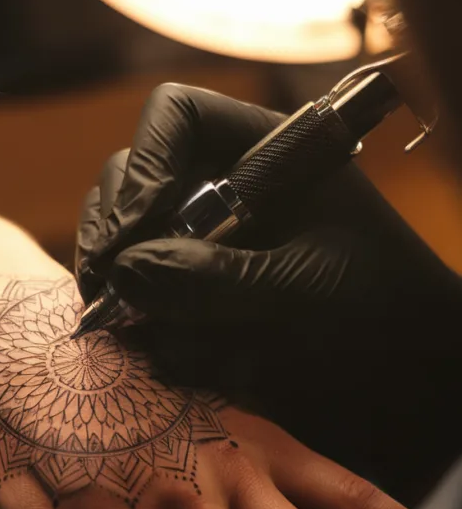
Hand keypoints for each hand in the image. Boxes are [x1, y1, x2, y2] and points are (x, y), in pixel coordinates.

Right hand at [76, 83, 461, 344]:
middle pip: (133, 180)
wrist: (402, 390)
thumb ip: (216, 280)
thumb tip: (125, 273)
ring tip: (127, 329)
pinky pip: (139, 305)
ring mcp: (200, 251)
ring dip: (119, 286)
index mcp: (264, 157)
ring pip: (125, 246)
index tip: (134, 231)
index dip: (146, 163)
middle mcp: (222, 194)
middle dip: (115, 232)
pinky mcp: (191, 304)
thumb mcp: (302, 292)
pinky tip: (155, 354)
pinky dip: (139, 330)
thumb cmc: (379, 318)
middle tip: (107, 292)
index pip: (177, 119)